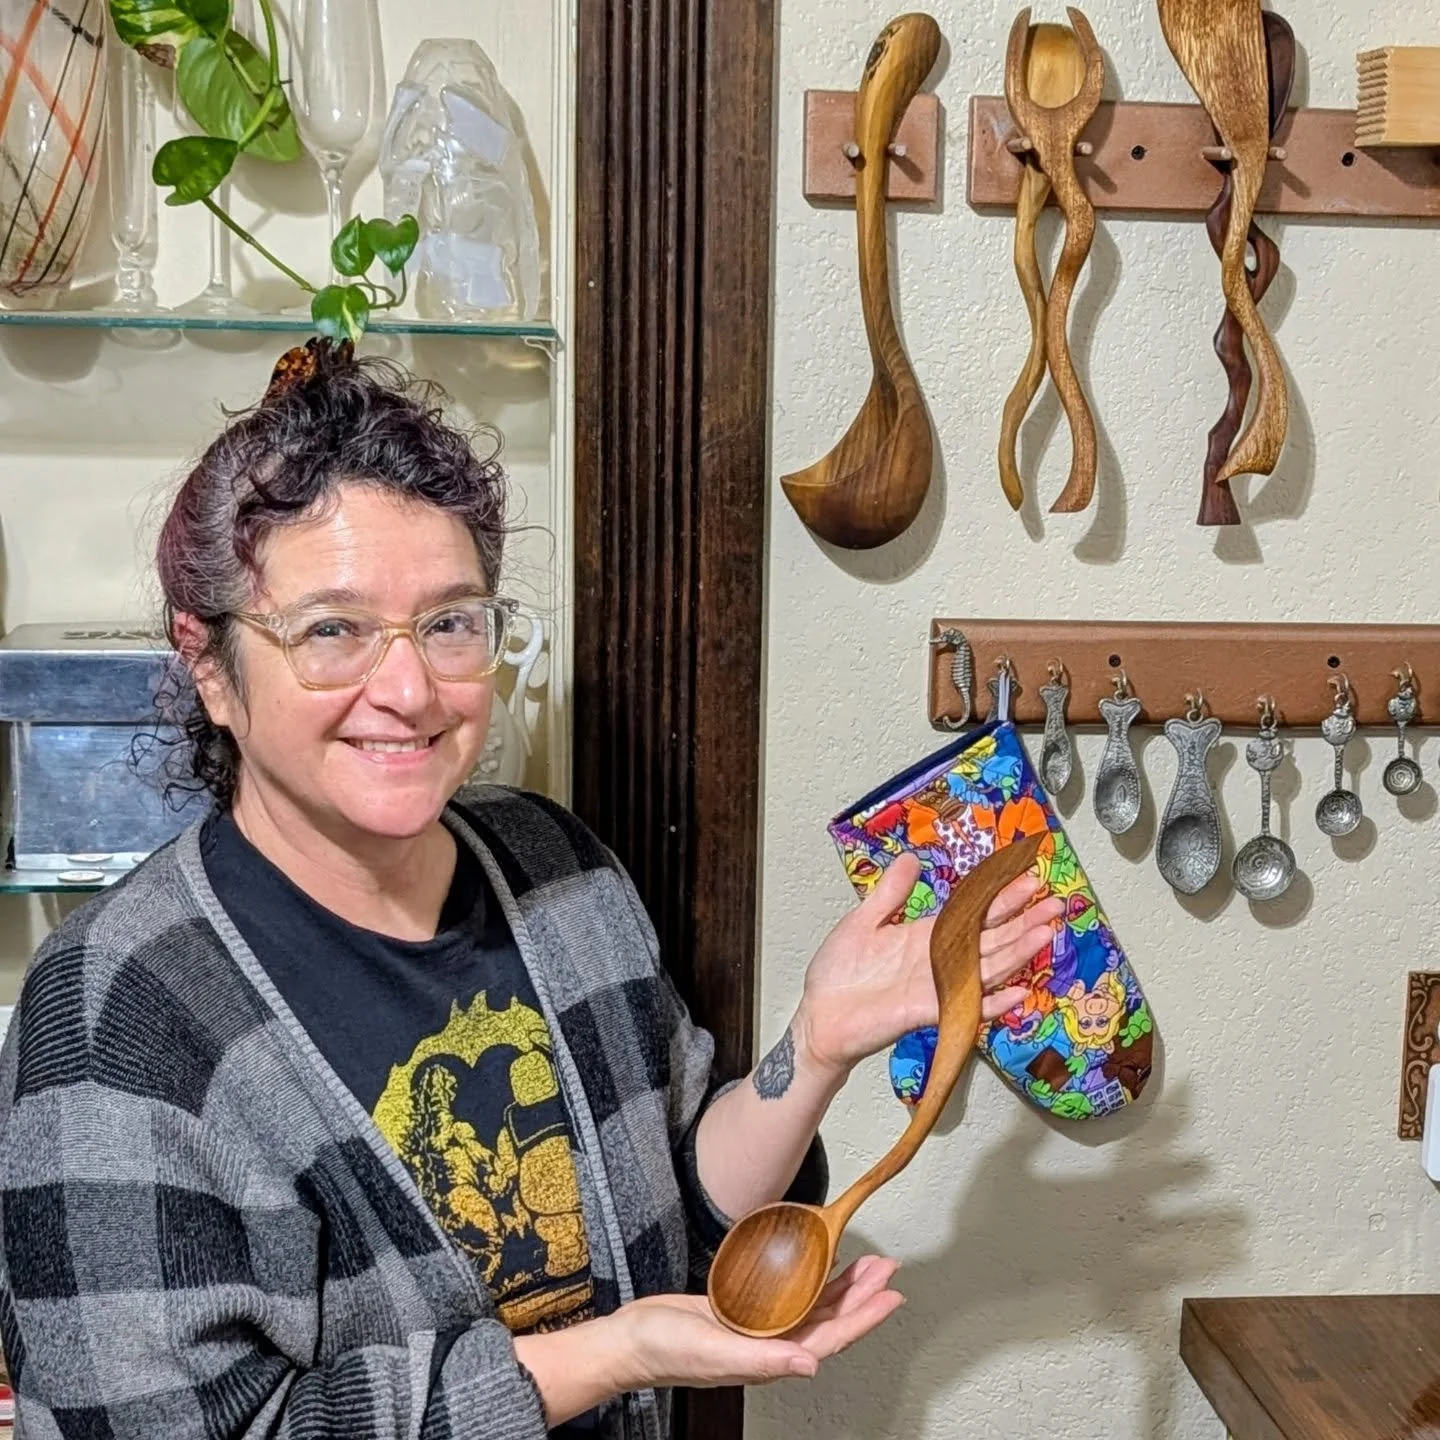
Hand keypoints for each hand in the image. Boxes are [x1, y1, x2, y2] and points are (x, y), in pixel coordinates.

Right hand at [616, 1256, 904, 1390]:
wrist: (630, 1339)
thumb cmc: (665, 1350)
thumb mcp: (714, 1352)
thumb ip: (762, 1359)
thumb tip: (811, 1364)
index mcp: (769, 1359)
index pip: (831, 1338)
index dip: (865, 1318)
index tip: (891, 1296)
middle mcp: (770, 1344)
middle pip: (829, 1319)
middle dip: (862, 1296)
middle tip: (887, 1269)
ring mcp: (757, 1327)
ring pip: (813, 1306)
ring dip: (842, 1286)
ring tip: (866, 1264)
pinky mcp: (742, 1310)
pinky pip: (787, 1295)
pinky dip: (809, 1279)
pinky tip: (817, 1264)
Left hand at [794, 851, 1064, 1078]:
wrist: (819, 1017)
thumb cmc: (837, 974)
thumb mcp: (863, 921)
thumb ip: (890, 893)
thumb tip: (911, 860)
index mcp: (927, 936)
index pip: (973, 914)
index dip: (1001, 898)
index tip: (1027, 880)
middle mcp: (940, 961)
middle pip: (991, 939)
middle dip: (1024, 921)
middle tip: (1054, 904)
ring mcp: (938, 987)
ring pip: (987, 967)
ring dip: (1018, 953)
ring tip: (1044, 934)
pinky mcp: (928, 1011)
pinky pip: (967, 1006)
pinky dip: (993, 1002)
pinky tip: (1017, 992)